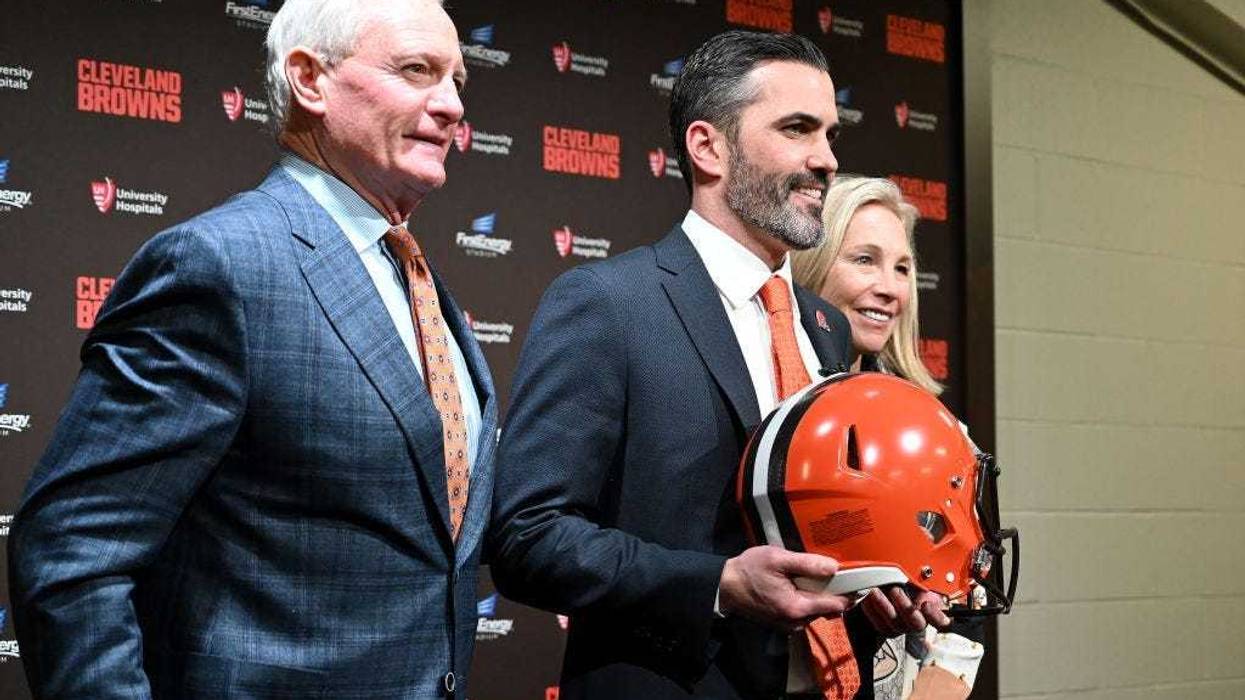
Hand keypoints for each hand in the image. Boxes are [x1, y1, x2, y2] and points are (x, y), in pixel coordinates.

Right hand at [718, 545, 853, 631]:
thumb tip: (834, 567)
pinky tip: (795, 585)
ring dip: (816, 595)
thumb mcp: (778, 559)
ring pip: (816, 610)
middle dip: (830, 591)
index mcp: (797, 607)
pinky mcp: (783, 624)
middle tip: (824, 571)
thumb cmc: (749, 570)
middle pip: (828, 608)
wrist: (725, 586)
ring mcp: (789, 625)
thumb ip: (807, 564)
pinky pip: (804, 612)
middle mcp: (796, 622)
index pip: (836, 605)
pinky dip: (805, 600)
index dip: (849, 592)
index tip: (857, 580)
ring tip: (804, 576)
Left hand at [860, 585, 949, 636]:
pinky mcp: (886, 629)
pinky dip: (872, 610)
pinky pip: (879, 624)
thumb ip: (922, 583)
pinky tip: (867, 597)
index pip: (941, 621)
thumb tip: (922, 589)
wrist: (886, 587)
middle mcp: (917, 622)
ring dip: (884, 606)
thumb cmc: (904, 582)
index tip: (927, 604)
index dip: (935, 616)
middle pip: (915, 623)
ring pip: (895, 625)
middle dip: (904, 606)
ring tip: (876, 591)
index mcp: (930, 610)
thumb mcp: (916, 579)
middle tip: (895, 590)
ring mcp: (902, 628)